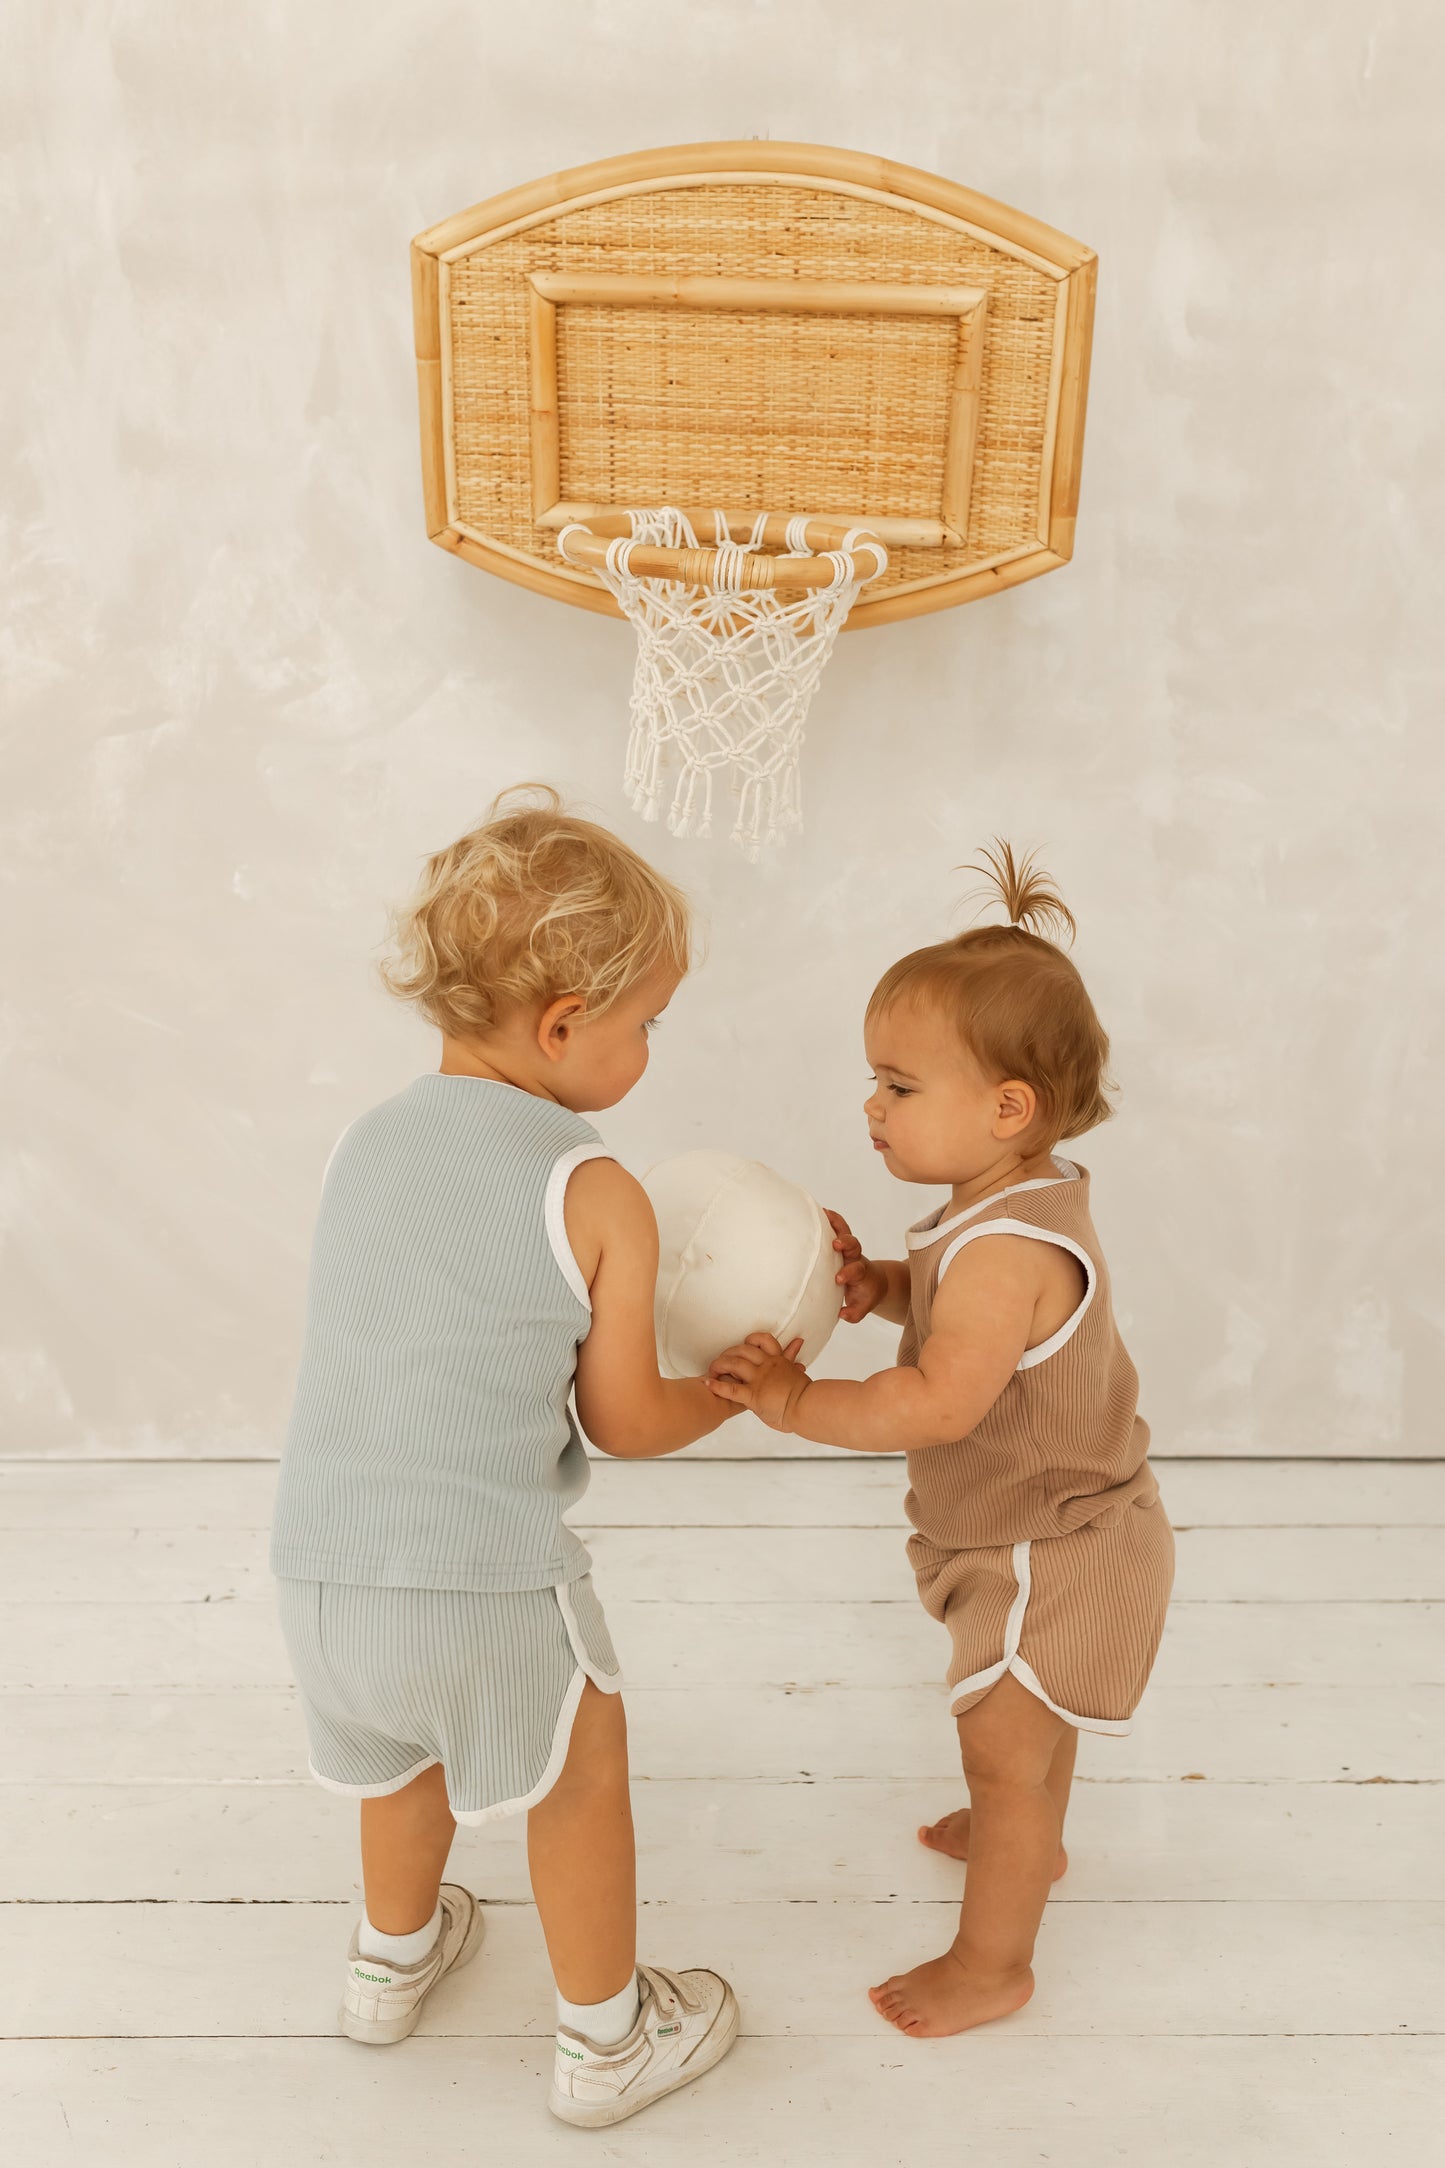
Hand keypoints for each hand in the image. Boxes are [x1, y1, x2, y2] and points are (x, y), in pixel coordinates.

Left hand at [707, 1332, 808, 1431]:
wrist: (808, 1408)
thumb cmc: (804, 1396)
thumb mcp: (797, 1373)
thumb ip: (792, 1360)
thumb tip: (797, 1347)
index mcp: (777, 1361)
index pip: (763, 1340)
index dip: (751, 1339)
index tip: (745, 1343)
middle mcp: (766, 1366)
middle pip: (742, 1349)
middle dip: (729, 1352)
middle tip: (722, 1360)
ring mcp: (759, 1380)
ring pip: (734, 1364)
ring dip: (719, 1365)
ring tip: (712, 1370)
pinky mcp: (753, 1396)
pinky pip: (731, 1389)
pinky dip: (717, 1387)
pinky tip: (708, 1384)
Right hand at [826, 1209, 887, 1323]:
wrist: (876, 1281)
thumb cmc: (866, 1294)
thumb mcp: (863, 1306)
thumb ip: (855, 1313)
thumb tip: (842, 1314)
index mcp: (860, 1273)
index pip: (856, 1271)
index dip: (848, 1273)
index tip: (839, 1278)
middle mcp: (855, 1257)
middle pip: (854, 1246)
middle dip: (846, 1243)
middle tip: (836, 1243)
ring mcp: (849, 1248)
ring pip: (846, 1231)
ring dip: (836, 1223)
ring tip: (822, 1213)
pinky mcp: (842, 1242)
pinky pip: (838, 1226)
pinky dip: (830, 1217)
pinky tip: (818, 1209)